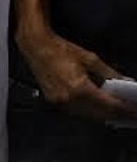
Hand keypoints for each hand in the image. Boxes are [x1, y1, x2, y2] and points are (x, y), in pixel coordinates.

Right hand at [20, 29, 134, 119]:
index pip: (109, 104)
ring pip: (88, 116)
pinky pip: (76, 112)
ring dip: (103, 115)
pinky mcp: (53, 101)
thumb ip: (109, 73)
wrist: (35, 46)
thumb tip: (124, 82)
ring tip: (117, 113)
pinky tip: (97, 109)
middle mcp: (69, 98)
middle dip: (116, 115)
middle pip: (99, 114)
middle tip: (129, 114)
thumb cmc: (59, 49)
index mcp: (79, 87)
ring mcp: (60, 101)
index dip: (124, 109)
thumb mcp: (90, 58)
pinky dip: (89, 112)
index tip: (134, 111)